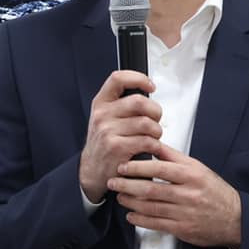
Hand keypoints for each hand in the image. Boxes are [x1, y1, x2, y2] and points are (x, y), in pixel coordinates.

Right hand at [78, 71, 162, 203]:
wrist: (92, 170)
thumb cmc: (104, 142)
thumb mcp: (105, 118)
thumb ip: (121, 103)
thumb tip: (147, 91)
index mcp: (101, 103)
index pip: (118, 79)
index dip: (139, 78)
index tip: (150, 86)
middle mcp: (102, 115)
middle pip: (139, 102)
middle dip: (155, 112)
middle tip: (155, 120)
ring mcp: (108, 131)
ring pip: (147, 123)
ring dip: (157, 132)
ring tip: (152, 137)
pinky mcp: (117, 148)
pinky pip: (147, 141)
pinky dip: (154, 146)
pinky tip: (149, 149)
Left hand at [107, 143, 242, 246]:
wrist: (235, 219)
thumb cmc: (214, 191)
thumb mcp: (198, 169)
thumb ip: (174, 158)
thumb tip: (153, 143)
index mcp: (191, 175)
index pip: (159, 169)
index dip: (137, 168)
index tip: (123, 166)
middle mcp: (188, 193)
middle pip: (151, 189)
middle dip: (127, 185)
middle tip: (113, 182)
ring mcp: (185, 213)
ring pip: (151, 207)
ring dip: (130, 202)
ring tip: (119, 197)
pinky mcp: (183, 229)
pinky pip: (156, 224)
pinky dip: (140, 220)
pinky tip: (131, 215)